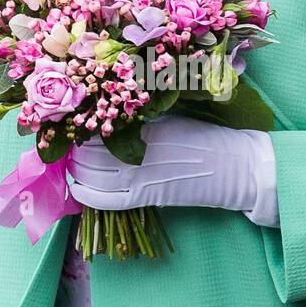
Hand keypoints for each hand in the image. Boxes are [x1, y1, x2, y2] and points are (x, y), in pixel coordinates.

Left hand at [65, 115, 278, 225]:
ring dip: (77, 169)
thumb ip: (143, 112)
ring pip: (92, 176)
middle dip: (74, 148)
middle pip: (89, 152)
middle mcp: (141, 151)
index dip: (79, 125)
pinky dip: (86, 194)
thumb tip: (109, 106)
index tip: (75, 121)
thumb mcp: (174, 114)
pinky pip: (106, 201)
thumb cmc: (206, 135)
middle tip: (70, 142)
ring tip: (75, 161)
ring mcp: (142, 177)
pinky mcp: (147, 198)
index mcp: (148, 125)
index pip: (97, 125)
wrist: (235, 167)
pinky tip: (79, 186)